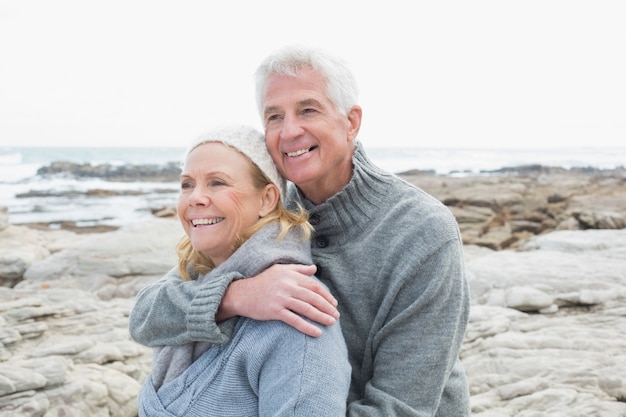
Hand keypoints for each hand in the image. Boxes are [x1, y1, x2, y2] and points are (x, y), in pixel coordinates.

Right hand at [220, 264, 339, 336]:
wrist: (241, 294)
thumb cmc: (262, 282)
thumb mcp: (279, 270)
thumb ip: (298, 269)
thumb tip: (314, 268)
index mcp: (290, 275)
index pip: (313, 285)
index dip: (326, 295)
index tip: (334, 303)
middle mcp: (287, 286)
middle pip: (313, 297)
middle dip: (327, 307)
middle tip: (336, 315)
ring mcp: (281, 299)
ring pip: (306, 308)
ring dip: (321, 316)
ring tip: (331, 322)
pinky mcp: (274, 311)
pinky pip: (294, 320)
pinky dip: (307, 327)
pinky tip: (317, 332)